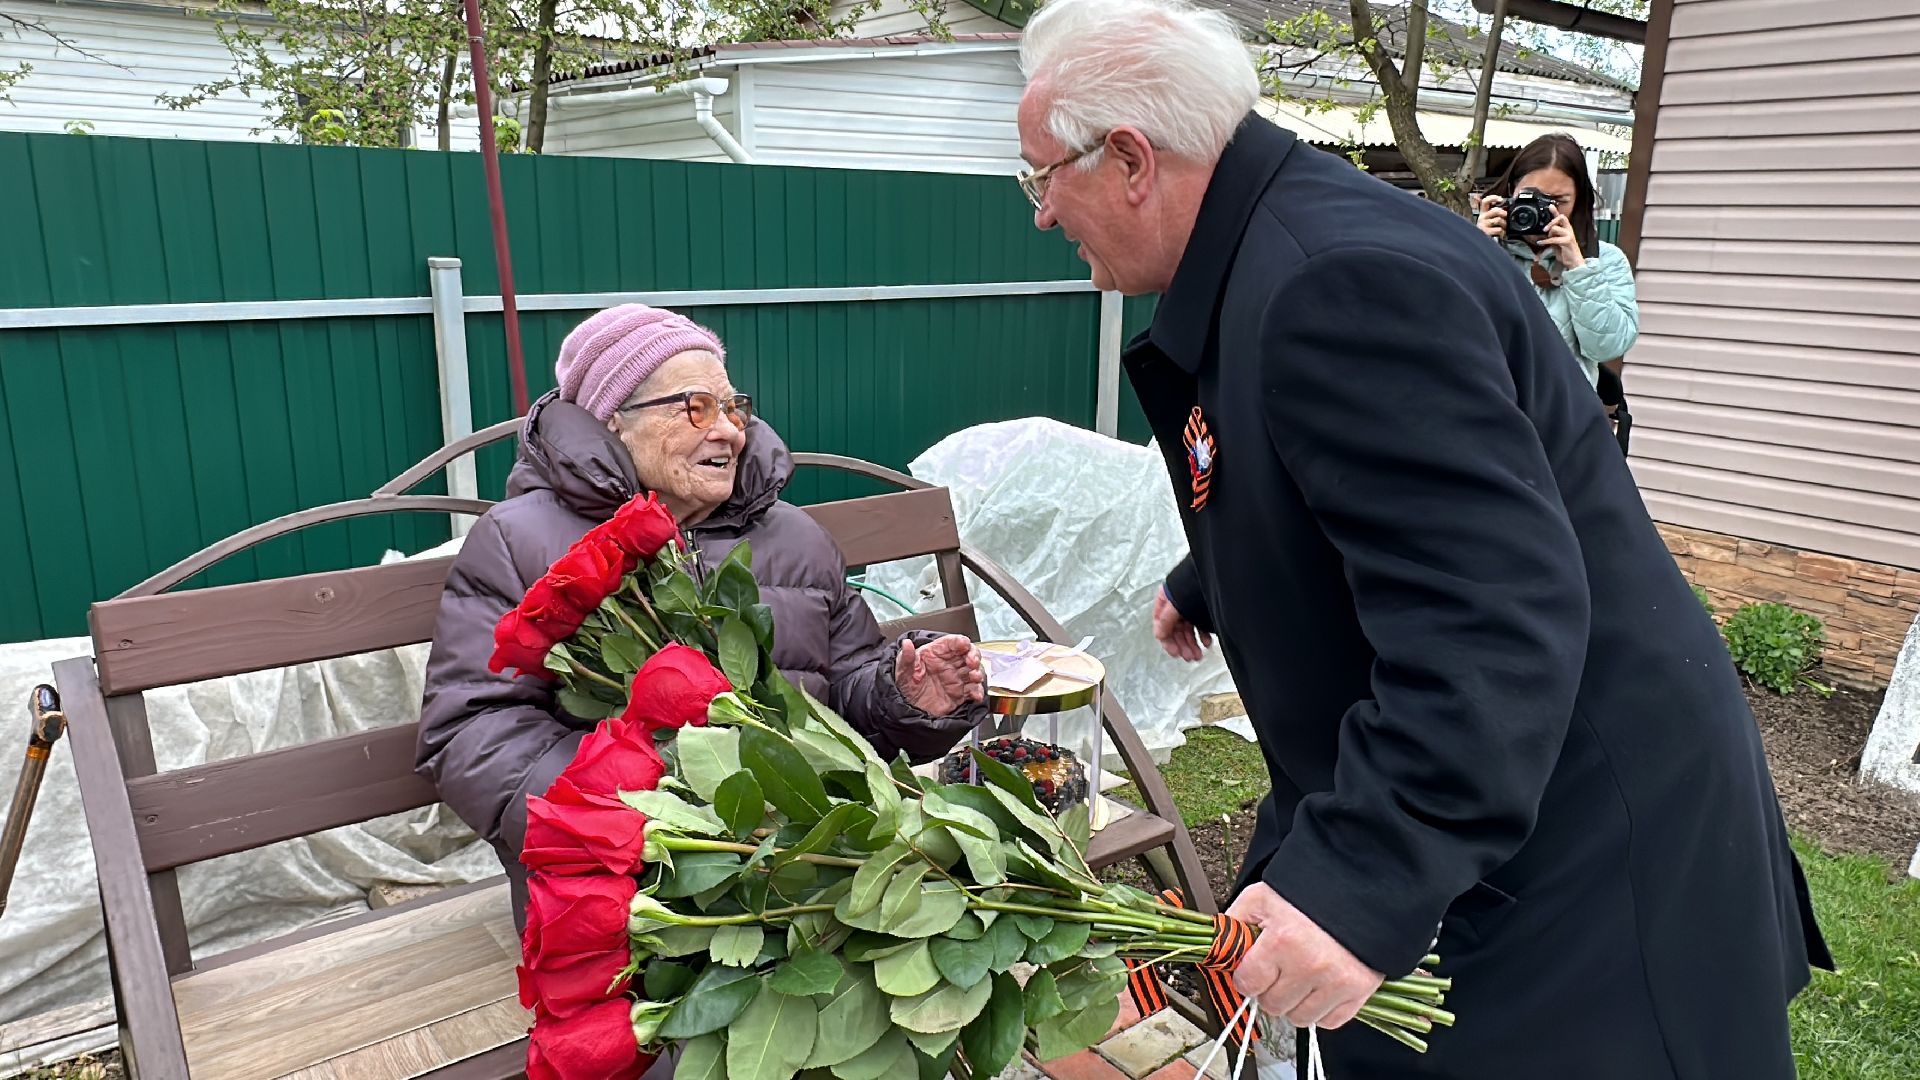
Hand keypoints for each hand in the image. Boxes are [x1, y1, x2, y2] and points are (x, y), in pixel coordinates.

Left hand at [896, 635, 984, 715]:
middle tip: (972, 662)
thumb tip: (906, 644)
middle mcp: (948, 665)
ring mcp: (956, 679)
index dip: (960, 641)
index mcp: (935, 654)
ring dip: (978, 673)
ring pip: (974, 671)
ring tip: (974, 677)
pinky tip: (975, 694)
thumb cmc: (905, 686)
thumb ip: (906, 657)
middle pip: (968, 654)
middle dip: (974, 655)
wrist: (908, 710)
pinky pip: (973, 691)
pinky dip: (978, 692)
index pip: (951, 642)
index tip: (964, 644)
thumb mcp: (902, 671)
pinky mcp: (960, 694)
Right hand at [1152, 586, 1211, 661]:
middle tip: (1190, 657)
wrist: (1213, 572)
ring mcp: (1188, 608)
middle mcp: (1175, 606)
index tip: (1175, 653)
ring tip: (1198, 655)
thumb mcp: (1175, 603)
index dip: (1167, 641)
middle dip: (1182, 646)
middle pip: (1175, 631)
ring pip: (1188, 631)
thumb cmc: (1192, 582)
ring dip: (1192, 644)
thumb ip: (1166, 620)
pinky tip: (1207, 643)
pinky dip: (1202, 636)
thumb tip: (1159, 635)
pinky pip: (1199, 626)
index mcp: (1165, 601)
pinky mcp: (1200, 610)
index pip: (1161, 626)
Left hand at [1227, 882, 1384, 1029]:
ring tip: (1299, 978)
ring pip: (1299, 1018)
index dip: (1247, 976)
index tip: (1253, 969)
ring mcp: (1336, 981)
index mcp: (1282, 941)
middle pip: (1272, 1005)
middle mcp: (1309, 965)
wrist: (1360, 891)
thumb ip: (1236, 922)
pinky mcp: (1358, 991)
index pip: (1248, 983)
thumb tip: (1219, 946)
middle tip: (1278, 971)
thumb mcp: (1262, 896)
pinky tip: (1319, 988)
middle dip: (1269, 990)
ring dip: (1294, 1003)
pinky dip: (1321, 1010)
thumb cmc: (1310, 893)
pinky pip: (1329, 1022)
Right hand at [1473, 194, 1505, 240]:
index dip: (1493, 198)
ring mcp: (1483, 225)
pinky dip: (1502, 232)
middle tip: (1506, 217)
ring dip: (1504, 224)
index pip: (1485, 201)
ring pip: (1498, 220)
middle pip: (1495, 210)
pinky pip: (1498, 229)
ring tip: (1504, 228)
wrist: (1482, 243)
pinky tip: (1501, 234)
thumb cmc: (1489, 231)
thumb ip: (1496, 214)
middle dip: (1504, 213)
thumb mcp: (1491, 221)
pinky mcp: (1485, 232)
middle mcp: (1482, 218)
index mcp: (1483, 213)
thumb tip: (1506, 210)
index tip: (1500, 199)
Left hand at [1542, 212, 1584, 268]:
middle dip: (1552, 221)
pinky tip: (1541, 243)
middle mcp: (1569, 230)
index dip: (1555, 211)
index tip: (1550, 206)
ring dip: (1548, 234)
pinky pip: (1554, 239)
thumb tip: (1543, 232)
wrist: (1573, 261)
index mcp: (1566, 228)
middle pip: (1561, 218)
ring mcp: (1569, 235)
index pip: (1561, 217)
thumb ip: (1552, 236)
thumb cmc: (1565, 251)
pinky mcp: (1567, 241)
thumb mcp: (1556, 242)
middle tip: (1544, 229)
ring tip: (1545, 239)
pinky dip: (1546, 241)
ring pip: (1556, 228)